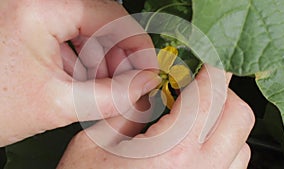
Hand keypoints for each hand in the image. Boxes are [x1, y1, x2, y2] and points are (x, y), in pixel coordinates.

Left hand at [0, 0, 157, 145]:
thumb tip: (143, 85)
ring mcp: (30, 14)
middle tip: (128, 84)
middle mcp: (34, 3)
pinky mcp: (28, 28)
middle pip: (99, 22)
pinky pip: (68, 38)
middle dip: (119, 57)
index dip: (136, 45)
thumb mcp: (58, 105)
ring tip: (104, 89)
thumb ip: (111, 96)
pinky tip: (83, 84)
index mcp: (38, 8)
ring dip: (102, 62)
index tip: (147, 68)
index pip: (110, 15)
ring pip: (86, 31)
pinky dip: (83, 62)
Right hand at [57, 65, 254, 168]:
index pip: (210, 95)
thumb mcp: (95, 142)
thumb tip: (146, 85)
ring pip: (240, 142)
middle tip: (198, 87)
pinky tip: (194, 143)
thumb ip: (125, 107)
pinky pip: (232, 165)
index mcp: (172, 152)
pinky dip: (222, 146)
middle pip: (239, 115)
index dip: (212, 70)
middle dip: (221, 93)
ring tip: (194, 116)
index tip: (207, 60)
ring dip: (222, 120)